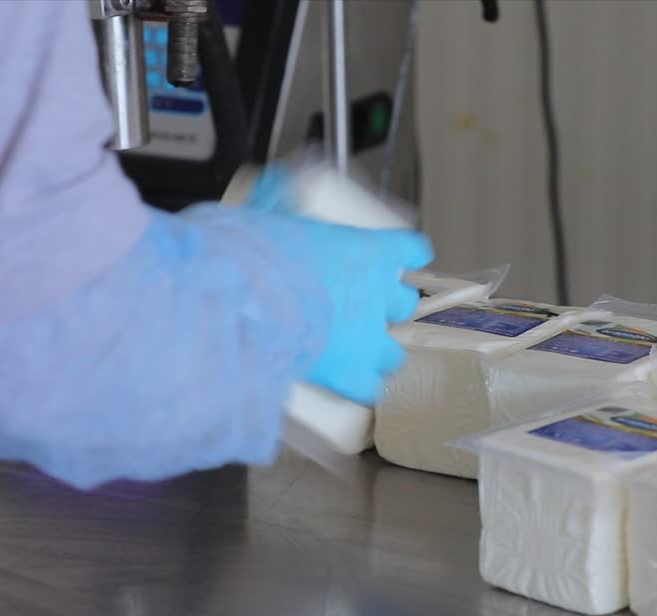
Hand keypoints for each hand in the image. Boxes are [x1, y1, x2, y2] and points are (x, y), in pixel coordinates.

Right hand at [180, 200, 432, 404]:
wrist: (245, 298)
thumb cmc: (255, 253)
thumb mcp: (271, 213)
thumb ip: (280, 202)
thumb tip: (272, 186)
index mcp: (369, 250)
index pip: (411, 249)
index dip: (408, 254)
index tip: (407, 256)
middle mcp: (378, 295)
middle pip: (403, 304)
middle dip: (386, 308)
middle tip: (363, 309)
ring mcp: (368, 338)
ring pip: (394, 352)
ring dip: (378, 353)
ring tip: (357, 355)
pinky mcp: (350, 374)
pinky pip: (370, 388)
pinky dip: (360, 388)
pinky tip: (348, 387)